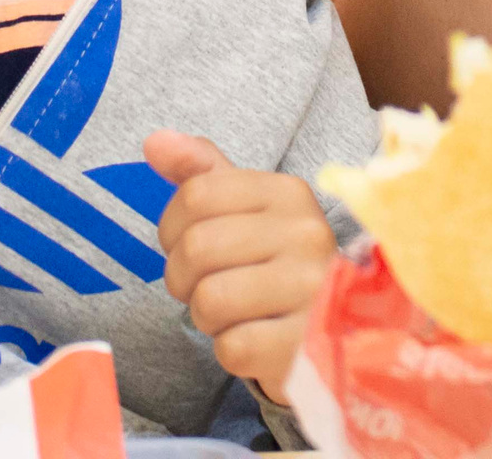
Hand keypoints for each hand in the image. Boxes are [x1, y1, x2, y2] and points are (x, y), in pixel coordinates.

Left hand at [147, 130, 339, 404]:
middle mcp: (307, 234)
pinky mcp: (307, 344)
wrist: (338, 330)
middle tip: (205, 286)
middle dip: (183, 277)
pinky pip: (232, 347)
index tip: (188, 244)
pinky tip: (256, 340)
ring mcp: (313, 290)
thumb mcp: (247, 211)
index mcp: (289, 193)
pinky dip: (230, 350)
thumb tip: (153, 141)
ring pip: (210, 299)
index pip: (196, 194)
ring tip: (234, 314)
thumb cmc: (278, 265)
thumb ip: (201, 174)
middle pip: (197, 247)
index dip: (172, 227)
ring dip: (206, 317)